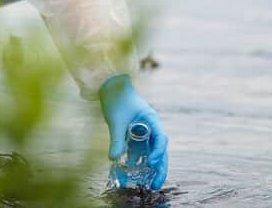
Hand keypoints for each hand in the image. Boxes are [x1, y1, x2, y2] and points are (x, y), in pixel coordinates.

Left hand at [99, 74, 167, 189]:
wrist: (109, 86)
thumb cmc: (116, 99)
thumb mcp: (116, 120)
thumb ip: (116, 139)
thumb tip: (113, 159)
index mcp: (152, 119)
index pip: (161, 139)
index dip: (158, 152)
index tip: (151, 163)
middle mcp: (151, 127)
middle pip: (160, 150)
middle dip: (159, 168)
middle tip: (155, 185)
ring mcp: (144, 132)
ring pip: (151, 152)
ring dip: (150, 168)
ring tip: (149, 184)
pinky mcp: (135, 135)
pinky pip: (139, 151)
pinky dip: (137, 161)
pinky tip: (132, 172)